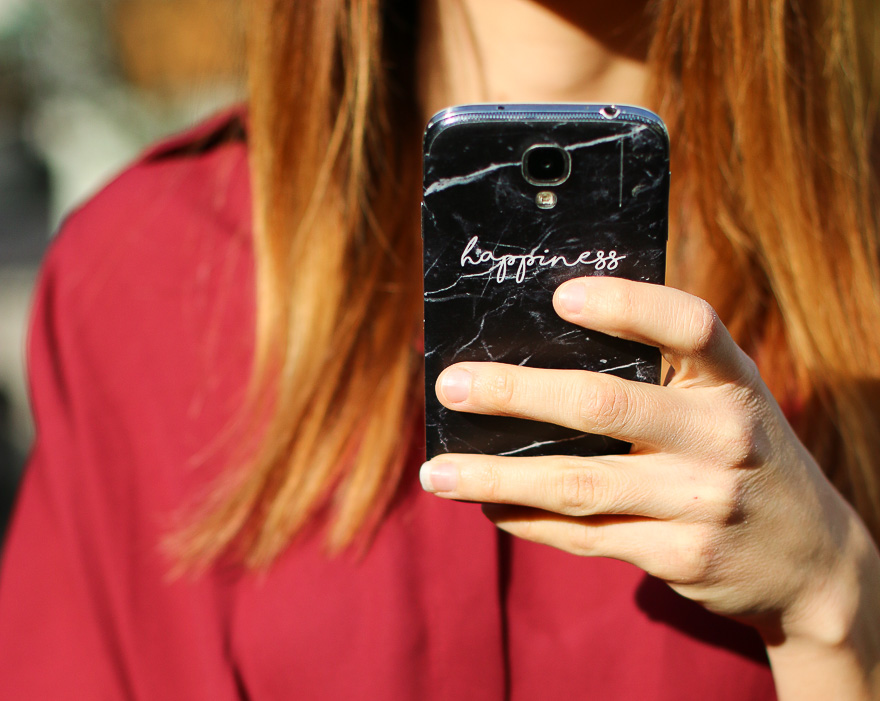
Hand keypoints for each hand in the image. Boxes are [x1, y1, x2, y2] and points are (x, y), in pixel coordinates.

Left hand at [420, 276, 877, 648]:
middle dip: (515, 394)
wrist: (810, 558)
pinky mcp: (680, 557)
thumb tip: (541, 343)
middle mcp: (721, 436)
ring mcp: (702, 502)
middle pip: (603, 406)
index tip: (559, 295)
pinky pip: (584, 536)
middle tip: (451, 387)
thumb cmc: (739, 453)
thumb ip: (661, 374)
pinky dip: (525, 519)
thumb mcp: (723, 402)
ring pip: (576, 484)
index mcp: (733, 381)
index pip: (687, 324)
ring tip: (435, 472)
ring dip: (495, 476)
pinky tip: (487, 506)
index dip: (624, 305)